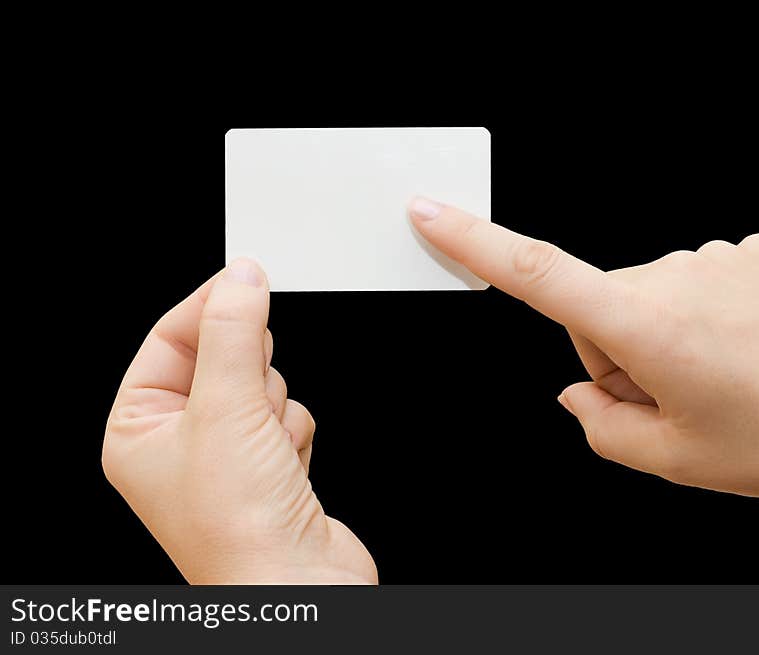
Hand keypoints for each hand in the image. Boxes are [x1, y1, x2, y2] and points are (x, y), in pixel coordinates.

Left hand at [102, 259, 376, 582]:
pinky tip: (285, 466)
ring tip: (266, 450)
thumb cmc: (237, 528)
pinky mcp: (268, 466)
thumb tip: (241, 277)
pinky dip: (293, 433)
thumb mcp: (225, 410)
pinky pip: (286, 415)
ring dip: (273, 410)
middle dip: (248, 376)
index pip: (169, 339)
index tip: (246, 279)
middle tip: (247, 400)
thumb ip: (234, 333)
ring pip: (260, 385)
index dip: (208, 307)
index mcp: (137, 430)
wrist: (297, 588)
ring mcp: (225, 456)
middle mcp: (176, 443)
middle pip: (221, 358)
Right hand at [408, 198, 758, 499]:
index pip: (536, 275)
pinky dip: (711, 314)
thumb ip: (599, 427)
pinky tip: (753, 345)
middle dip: (622, 355)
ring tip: (729, 375)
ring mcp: (717, 255)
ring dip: (668, 336)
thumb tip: (575, 394)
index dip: (473, 242)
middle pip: (600, 311)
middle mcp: (674, 276)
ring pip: (651, 296)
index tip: (430, 212)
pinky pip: (700, 279)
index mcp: (645, 328)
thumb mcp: (675, 460)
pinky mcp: (754, 247)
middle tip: (683, 396)